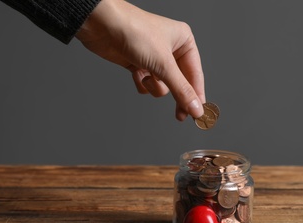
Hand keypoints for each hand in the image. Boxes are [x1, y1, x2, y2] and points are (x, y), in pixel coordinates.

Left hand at [76, 0, 204, 120]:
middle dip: (177, 96)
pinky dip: (141, 82)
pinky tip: (134, 73)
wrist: (103, 25)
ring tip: (146, 77)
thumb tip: (196, 108)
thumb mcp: (163, 64)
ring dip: (154, 86)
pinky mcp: (138, 64)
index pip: (195, 74)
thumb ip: (181, 89)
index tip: (199, 114)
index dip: (197, 95)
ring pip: (162, 84)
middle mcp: (170, 49)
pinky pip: (146, 83)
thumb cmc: (136, 33)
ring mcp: (153, 57)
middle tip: (180, 116)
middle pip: (179, 82)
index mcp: (183, 42)